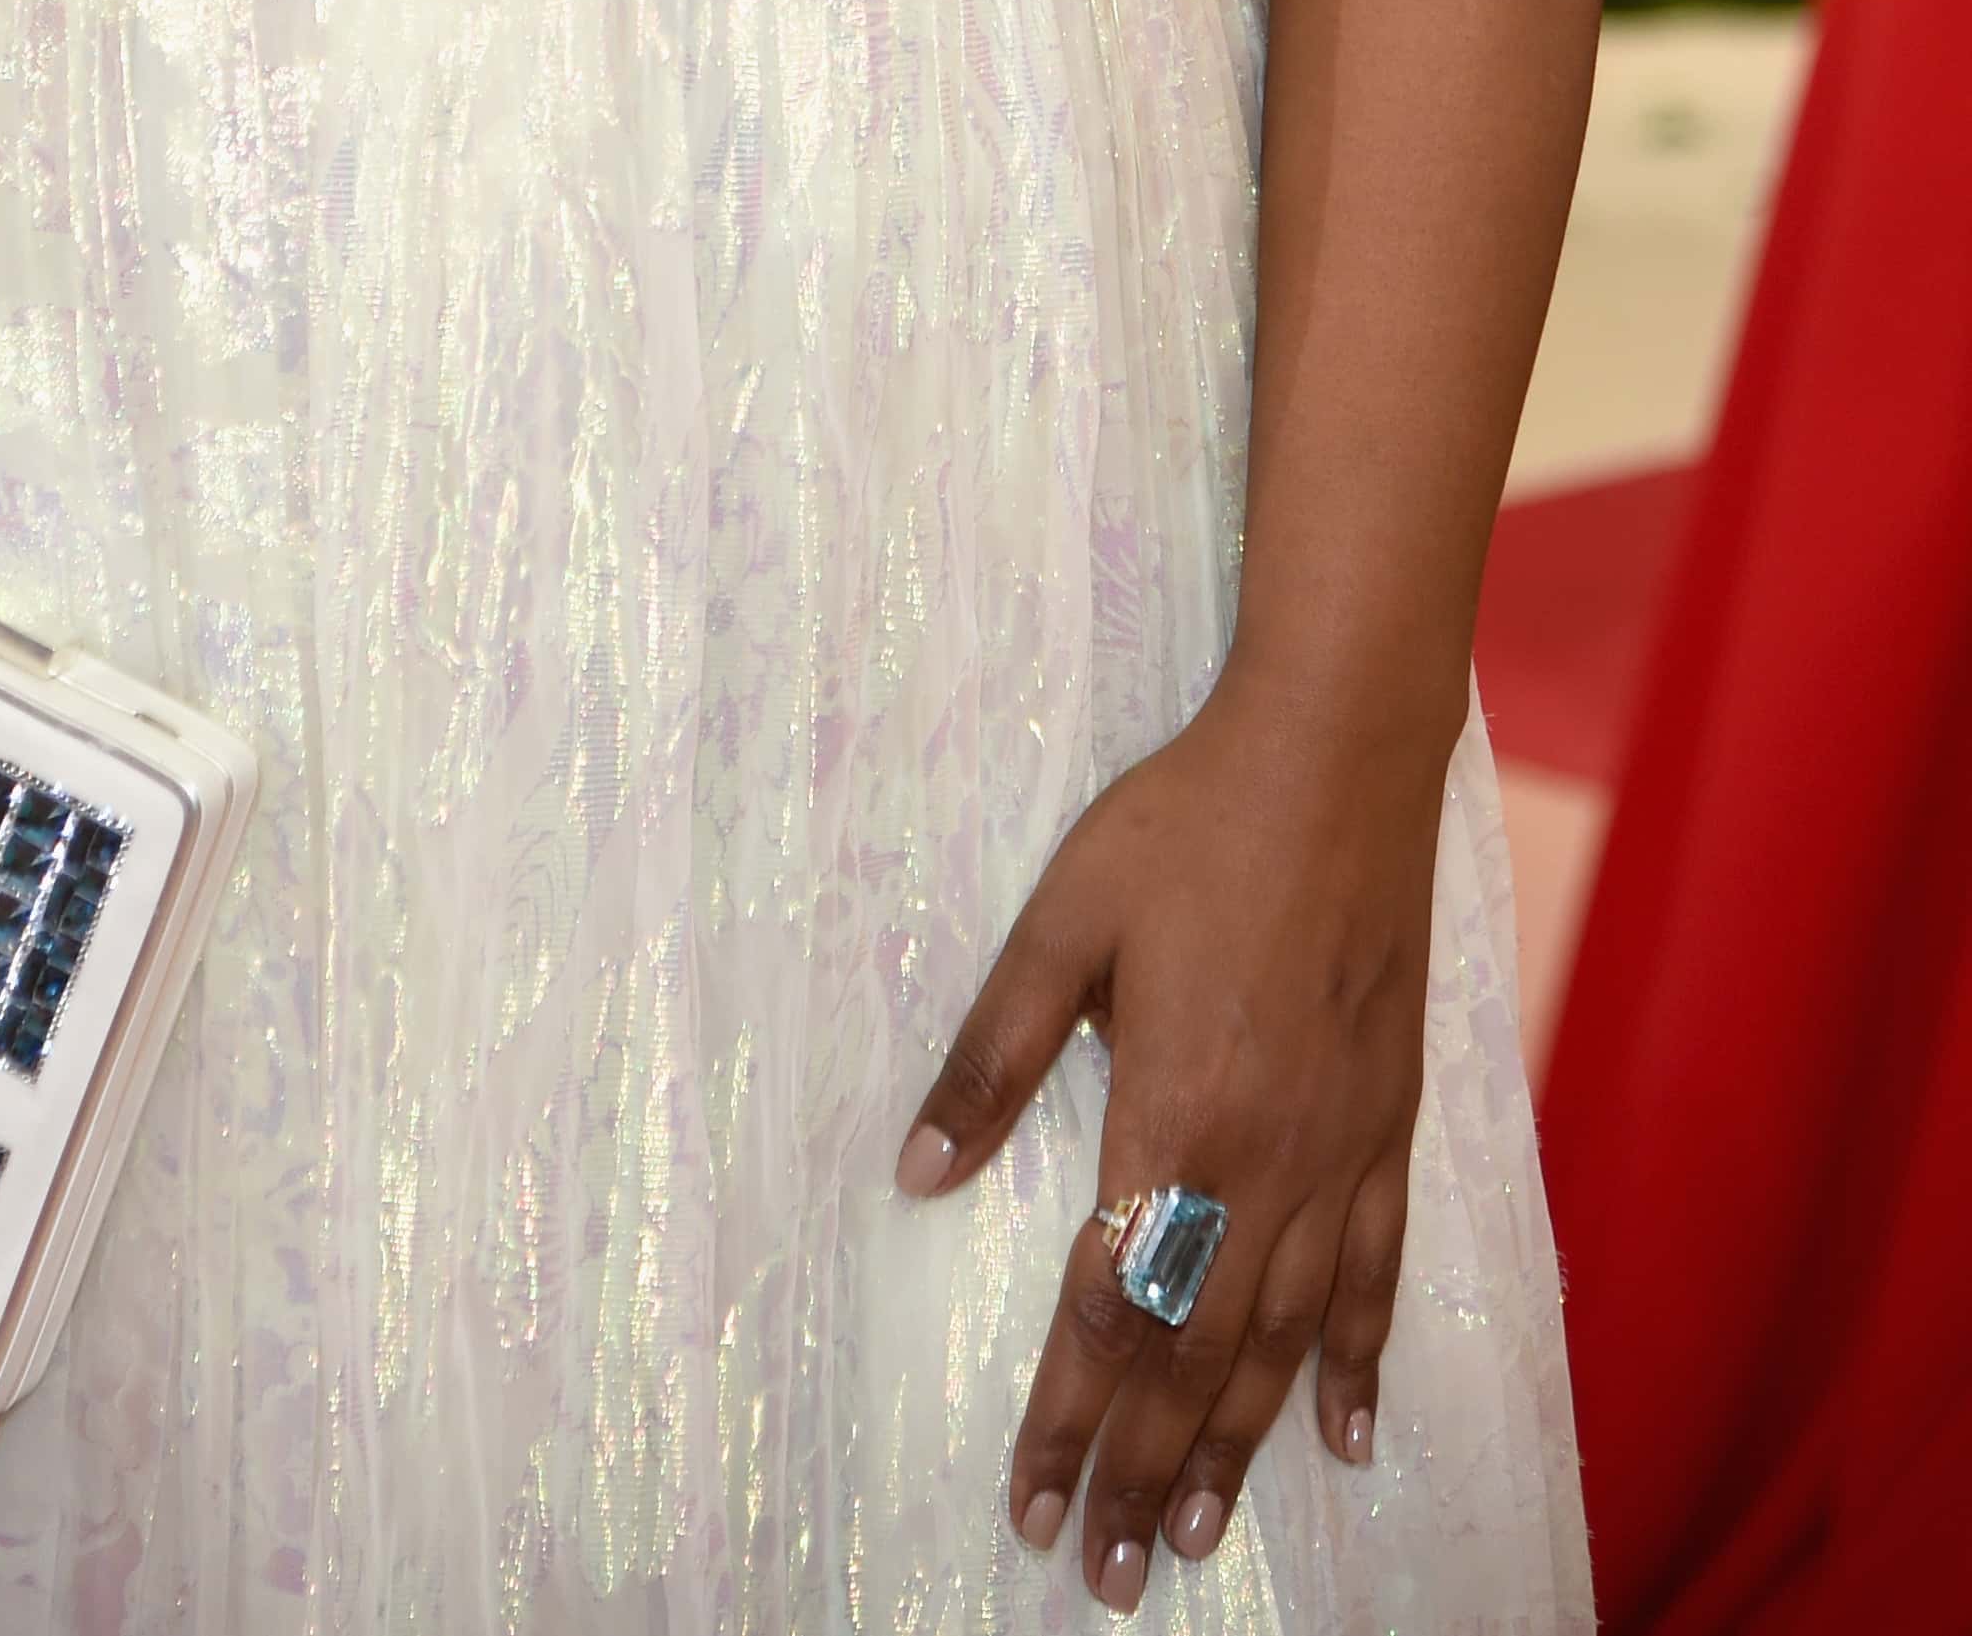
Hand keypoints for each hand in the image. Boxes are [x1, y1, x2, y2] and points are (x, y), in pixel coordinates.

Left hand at [899, 679, 1441, 1601]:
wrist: (1339, 753)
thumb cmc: (1188, 824)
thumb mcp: (1063, 923)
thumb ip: (993, 1056)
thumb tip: (918, 1172)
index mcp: (1173, 1115)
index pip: (1106, 1307)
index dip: (1063, 1413)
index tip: (1026, 1497)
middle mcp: (1264, 1160)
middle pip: (1194, 1353)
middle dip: (1139, 1469)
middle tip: (1098, 1570)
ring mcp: (1339, 1150)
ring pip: (1284, 1337)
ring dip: (1237, 1448)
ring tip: (1192, 1538)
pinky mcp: (1390, 1123)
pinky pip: (1378, 1272)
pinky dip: (1360, 1362)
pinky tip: (1345, 1434)